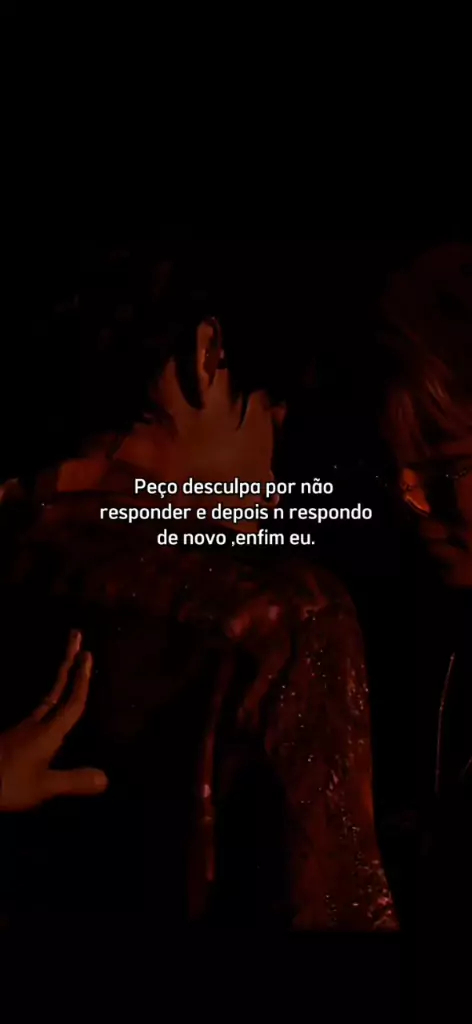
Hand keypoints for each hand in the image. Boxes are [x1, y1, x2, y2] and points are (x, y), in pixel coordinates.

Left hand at [0, 630, 107, 810]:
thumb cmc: (7, 784)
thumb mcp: (43, 788)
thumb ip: (73, 781)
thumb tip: (107, 778)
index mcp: (48, 733)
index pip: (72, 703)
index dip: (82, 680)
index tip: (88, 654)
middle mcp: (36, 724)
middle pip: (56, 688)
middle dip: (68, 662)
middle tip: (76, 635)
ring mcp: (21, 729)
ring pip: (46, 699)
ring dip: (59, 680)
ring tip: (68, 668)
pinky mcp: (11, 738)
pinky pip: (38, 711)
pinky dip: (50, 700)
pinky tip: (49, 708)